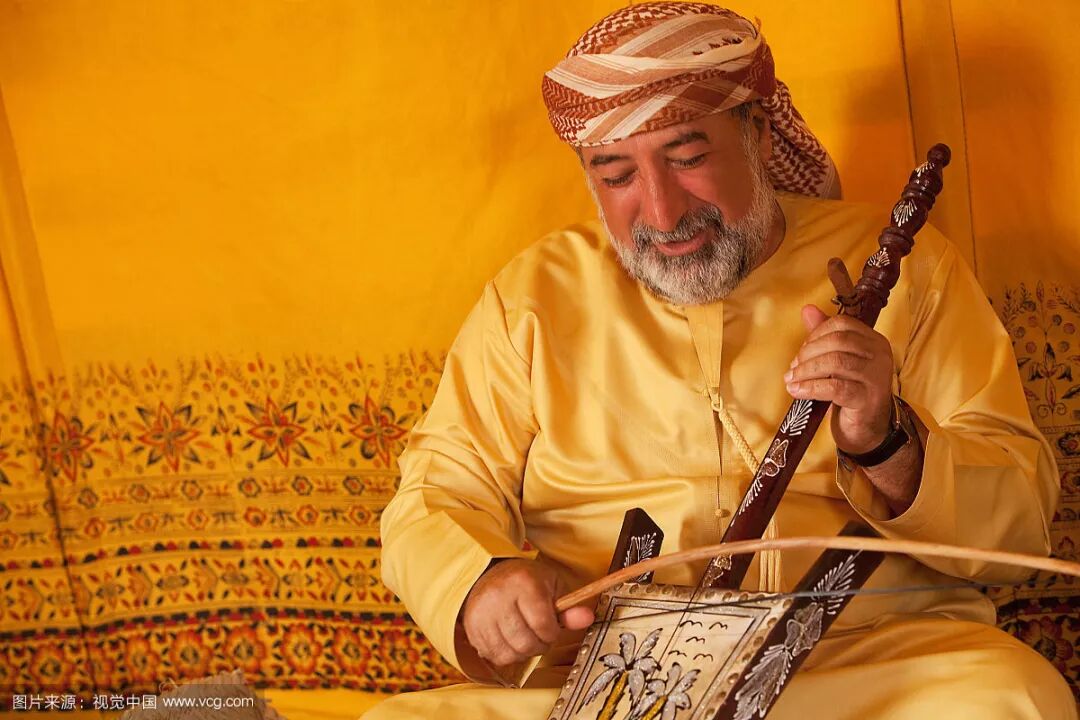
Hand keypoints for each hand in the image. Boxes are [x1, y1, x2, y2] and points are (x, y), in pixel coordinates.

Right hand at [461, 558, 593, 667]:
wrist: (487, 575)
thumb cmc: (524, 581)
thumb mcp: (551, 586)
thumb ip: (569, 607)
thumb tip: (587, 618)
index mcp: (523, 582)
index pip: (543, 624)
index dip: (552, 633)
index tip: (552, 628)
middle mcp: (499, 596)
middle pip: (526, 642)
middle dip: (539, 645)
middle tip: (540, 635)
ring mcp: (482, 613)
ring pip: (510, 653)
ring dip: (523, 652)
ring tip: (525, 637)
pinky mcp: (471, 628)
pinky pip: (494, 656)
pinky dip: (507, 654)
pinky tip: (509, 640)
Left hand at [784, 305, 894, 454]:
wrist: (867, 428)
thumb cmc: (851, 390)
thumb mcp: (838, 361)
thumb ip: (824, 335)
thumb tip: (807, 309)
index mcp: (874, 340)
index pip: (841, 324)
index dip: (815, 335)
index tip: (801, 352)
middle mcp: (880, 354)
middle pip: (837, 341)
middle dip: (808, 353)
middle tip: (793, 368)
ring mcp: (876, 377)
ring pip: (836, 362)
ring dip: (806, 371)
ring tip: (791, 380)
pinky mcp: (868, 399)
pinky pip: (835, 387)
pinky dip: (811, 388)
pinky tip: (797, 392)